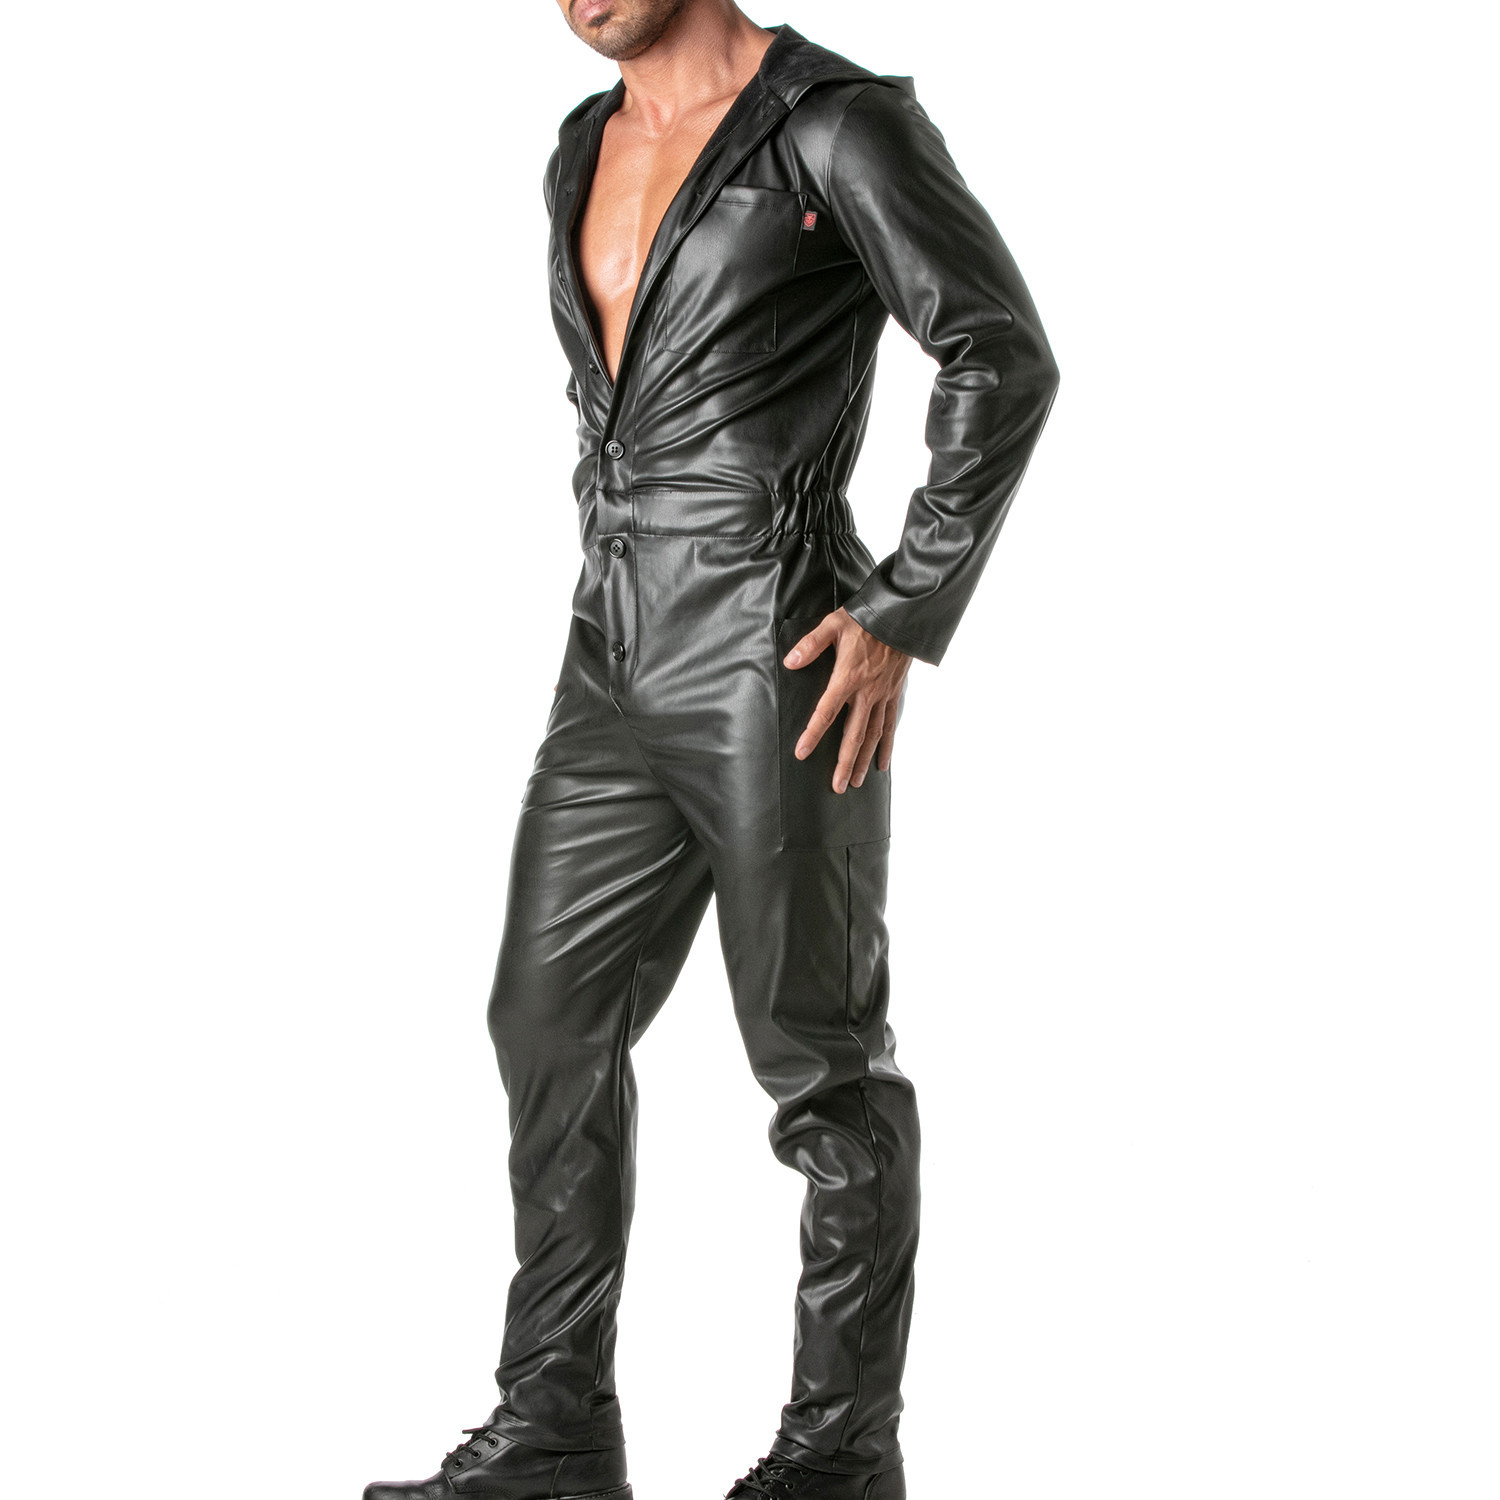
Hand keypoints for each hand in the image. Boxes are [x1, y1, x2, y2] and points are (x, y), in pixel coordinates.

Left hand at [782, 608, 911, 791]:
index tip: (802, 753)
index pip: (826, 711)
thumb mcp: (834, 625)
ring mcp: (882, 695)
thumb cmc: (865, 620)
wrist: (900, 616)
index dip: (813, 734)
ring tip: (855, 782)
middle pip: (854, 735)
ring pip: (873, 735)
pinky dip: (887, 746)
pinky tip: (883, 764)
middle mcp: (866, 692)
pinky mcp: (894, 694)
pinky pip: (891, 725)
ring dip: (864, 761)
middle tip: (837, 786)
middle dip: (844, 762)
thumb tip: (791, 661)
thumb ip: (811, 644)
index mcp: (847, 677)